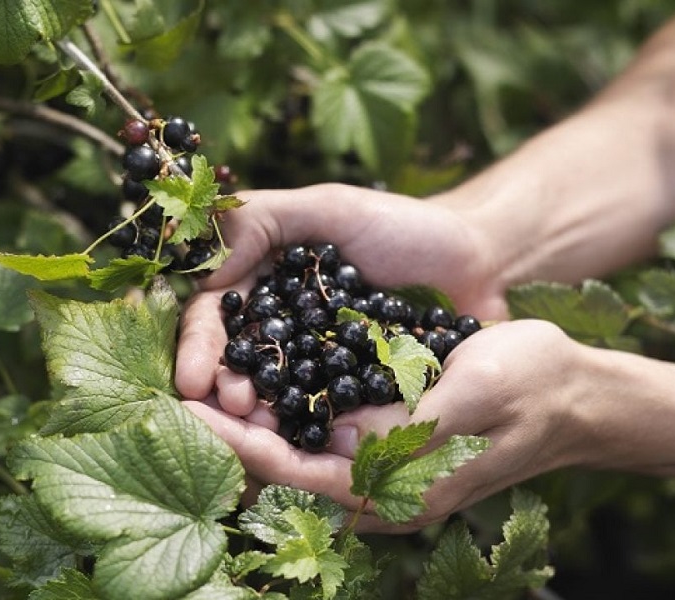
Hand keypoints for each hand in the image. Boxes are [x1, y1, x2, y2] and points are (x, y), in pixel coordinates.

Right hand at [175, 183, 505, 415]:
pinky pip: (325, 418)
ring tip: (256, 428)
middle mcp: (281, 331)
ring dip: (258, 418)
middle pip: (237, 365)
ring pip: (274, 397)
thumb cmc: (404, 226)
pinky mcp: (354, 398)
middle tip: (232, 406)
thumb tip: (204, 266)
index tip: (193, 378)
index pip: (213, 317)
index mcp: (262, 285)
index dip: (200, 347)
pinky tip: (301, 445)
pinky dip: (308, 431)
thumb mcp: (330, 208)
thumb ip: (263, 219)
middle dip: (224, 388)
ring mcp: (316, 368)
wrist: (481, 262)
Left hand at [183, 319, 590, 532]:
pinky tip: (255, 368)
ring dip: (249, 414)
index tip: (189, 412)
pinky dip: (282, 401)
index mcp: (393, 492)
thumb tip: (330, 442)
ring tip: (201, 377)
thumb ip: (402, 428)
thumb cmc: (530, 389)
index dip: (236, 444)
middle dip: (230, 431)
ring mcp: (378, 463)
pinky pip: (318, 425)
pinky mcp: (382, 434)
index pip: (293, 475)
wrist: (573, 389)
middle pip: (281, 466)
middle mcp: (376, 487)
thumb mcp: (468, 399)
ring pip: (294, 445)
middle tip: (177, 391)